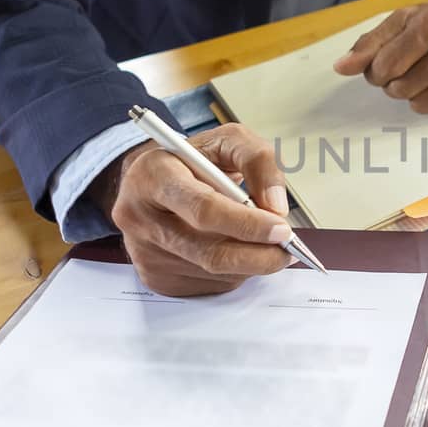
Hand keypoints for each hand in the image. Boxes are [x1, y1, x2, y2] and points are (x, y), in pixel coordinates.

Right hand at [90, 123, 294, 296]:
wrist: (154, 181)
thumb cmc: (194, 161)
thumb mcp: (227, 141)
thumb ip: (258, 162)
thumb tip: (276, 208)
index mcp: (154, 175)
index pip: (204, 208)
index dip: (248, 224)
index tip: (282, 229)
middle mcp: (140, 217)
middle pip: (210, 252)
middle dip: (259, 255)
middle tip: (287, 250)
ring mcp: (145, 253)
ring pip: (215, 272)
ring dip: (250, 263)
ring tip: (262, 242)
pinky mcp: (154, 278)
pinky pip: (208, 285)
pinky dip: (234, 272)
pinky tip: (234, 249)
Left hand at [332, 0, 427, 117]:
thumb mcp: (411, 19)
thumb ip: (373, 42)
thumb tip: (342, 68)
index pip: (388, 62)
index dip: (377, 71)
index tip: (382, 67)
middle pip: (402, 87)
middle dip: (396, 84)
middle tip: (408, 70)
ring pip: (422, 105)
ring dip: (415, 96)